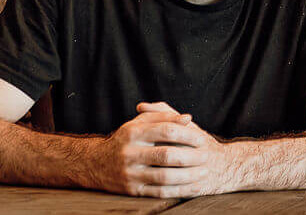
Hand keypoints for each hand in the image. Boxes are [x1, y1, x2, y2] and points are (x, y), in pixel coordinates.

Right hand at [91, 102, 234, 196]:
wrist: (96, 164)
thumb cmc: (127, 139)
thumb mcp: (140, 122)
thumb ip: (164, 116)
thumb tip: (188, 118)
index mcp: (134, 132)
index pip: (166, 130)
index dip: (187, 134)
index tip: (201, 138)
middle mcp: (130, 153)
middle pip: (166, 155)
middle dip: (190, 157)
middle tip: (206, 156)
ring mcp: (130, 174)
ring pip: (163, 177)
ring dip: (187, 176)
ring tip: (203, 172)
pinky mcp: (131, 190)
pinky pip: (157, 192)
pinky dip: (177, 190)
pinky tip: (191, 187)